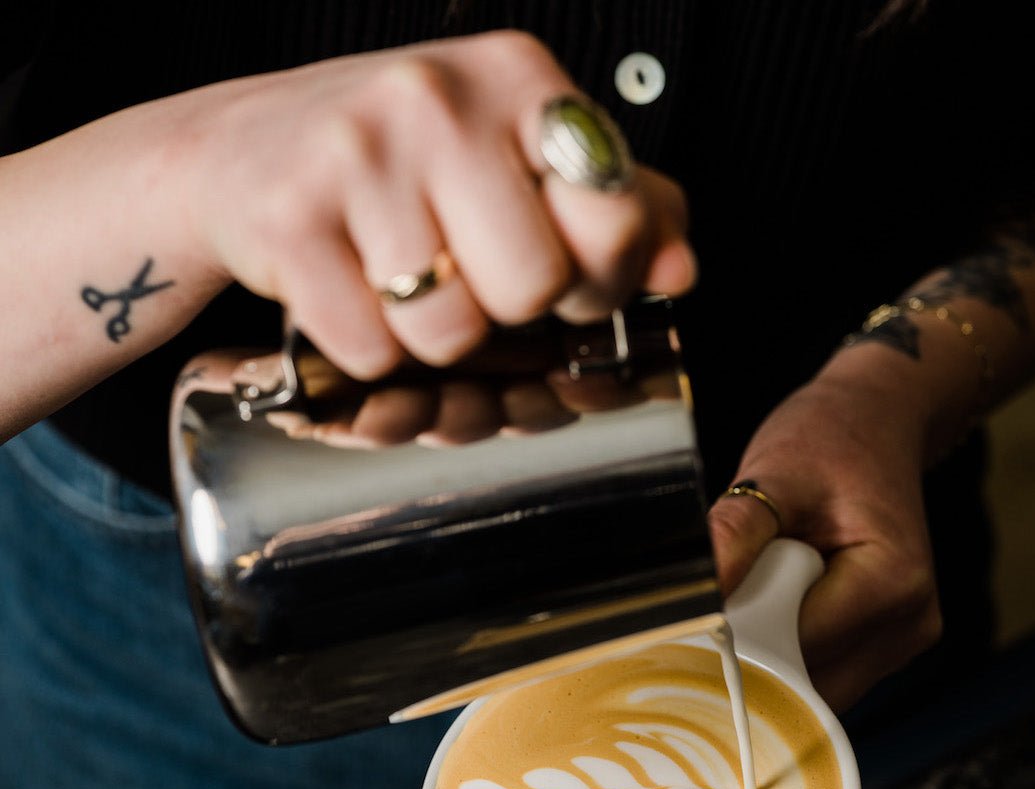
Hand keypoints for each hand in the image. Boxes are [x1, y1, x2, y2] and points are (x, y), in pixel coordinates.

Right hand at [177, 31, 695, 377]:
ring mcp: (358, 154)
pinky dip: (368, 348)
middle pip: (533, 288)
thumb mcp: (515, 162)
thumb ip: (617, 209)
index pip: (614, 218)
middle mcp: (438, 98)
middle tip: (463, 274)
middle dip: (504, 310)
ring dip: (430, 334)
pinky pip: (373, 351)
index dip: (596, 276)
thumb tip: (679, 270)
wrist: (243, 155)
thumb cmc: (401, 166)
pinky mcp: (291, 219)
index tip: (563, 272)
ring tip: (399, 278)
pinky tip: (350, 290)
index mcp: (517, 78)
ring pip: (450, 331)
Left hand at [706, 360, 943, 712]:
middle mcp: (909, 624)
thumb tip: (693, 599)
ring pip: (812, 688)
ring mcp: (901, 641)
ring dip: (774, 649)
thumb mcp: (774, 474)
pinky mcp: (885, 645)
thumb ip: (734, 535)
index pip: (795, 650)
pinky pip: (821, 673)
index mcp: (893, 585)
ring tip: (767, 583)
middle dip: (757, 648)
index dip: (742, 634)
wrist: (875, 423)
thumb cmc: (829, 441)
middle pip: (806, 682)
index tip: (705, 607)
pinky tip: (783, 598)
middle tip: (733, 588)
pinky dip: (790, 647)